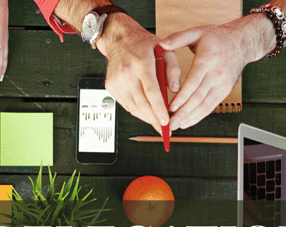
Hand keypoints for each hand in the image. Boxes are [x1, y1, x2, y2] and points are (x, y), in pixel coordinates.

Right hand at [97, 15, 175, 132]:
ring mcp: (116, 80)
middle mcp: (126, 73)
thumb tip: (175, 90)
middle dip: (153, 119)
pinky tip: (147, 114)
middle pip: (141, 103)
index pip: (151, 91)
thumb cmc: (144, 44)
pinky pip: (126, 104)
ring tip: (158, 124)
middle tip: (165, 129)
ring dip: (146, 118)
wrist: (118, 38)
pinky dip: (137, 111)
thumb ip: (173, 69)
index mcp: (141, 62)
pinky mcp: (111, 86)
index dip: (158, 109)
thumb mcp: (165, 50)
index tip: (166, 121)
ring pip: (132, 107)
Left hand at [159, 23, 247, 129]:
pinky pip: (210, 106)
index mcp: (208, 60)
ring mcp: (222, 85)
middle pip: (198, 97)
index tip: (171, 107)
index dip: (183, 96)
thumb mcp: (198, 32)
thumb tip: (161, 44)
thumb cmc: (217, 37)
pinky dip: (198, 116)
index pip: (194, 81)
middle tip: (170, 124)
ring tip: (175, 126)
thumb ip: (178, 38)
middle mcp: (216, 74)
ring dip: (190, 118)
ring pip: (205, 105)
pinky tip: (187, 122)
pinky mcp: (224, 91)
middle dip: (183, 112)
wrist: (241, 43)